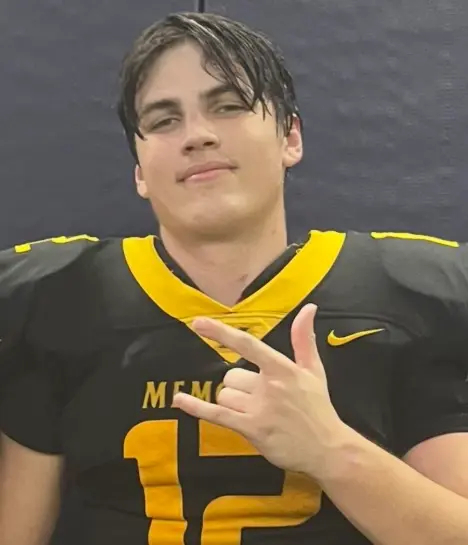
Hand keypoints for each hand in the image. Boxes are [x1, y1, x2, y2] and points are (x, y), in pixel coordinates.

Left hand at [173, 304, 350, 479]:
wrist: (328, 449)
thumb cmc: (318, 408)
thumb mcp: (314, 370)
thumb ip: (303, 338)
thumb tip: (308, 308)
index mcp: (282, 369)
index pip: (248, 345)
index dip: (221, 333)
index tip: (199, 322)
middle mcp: (269, 386)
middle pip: (231, 376)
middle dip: (239, 387)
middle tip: (261, 400)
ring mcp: (260, 409)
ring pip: (225, 395)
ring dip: (233, 403)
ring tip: (256, 413)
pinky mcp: (252, 430)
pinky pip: (217, 414)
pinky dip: (196, 407)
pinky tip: (180, 399)